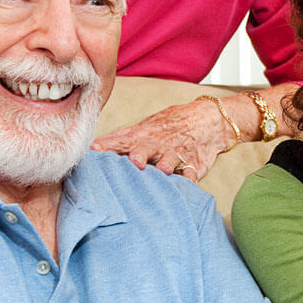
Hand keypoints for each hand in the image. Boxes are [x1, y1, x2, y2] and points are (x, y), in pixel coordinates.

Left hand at [92, 98, 236, 182]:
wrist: (209, 119)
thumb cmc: (172, 126)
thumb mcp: (147, 127)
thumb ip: (124, 138)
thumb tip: (94, 147)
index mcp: (143, 136)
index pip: (122, 140)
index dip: (107, 145)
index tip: (93, 150)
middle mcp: (158, 144)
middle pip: (144, 149)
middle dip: (137, 155)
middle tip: (133, 161)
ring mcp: (178, 153)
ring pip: (170, 159)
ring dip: (166, 164)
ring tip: (163, 169)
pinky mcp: (195, 164)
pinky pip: (193, 171)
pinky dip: (190, 177)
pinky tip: (188, 182)